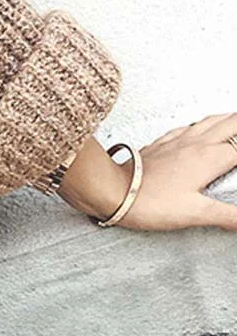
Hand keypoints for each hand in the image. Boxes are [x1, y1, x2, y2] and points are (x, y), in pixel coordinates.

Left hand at [58, 113, 236, 231]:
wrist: (112, 191)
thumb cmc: (148, 202)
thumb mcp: (195, 213)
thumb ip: (228, 215)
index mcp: (210, 158)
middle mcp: (196, 144)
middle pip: (232, 123)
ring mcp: (177, 142)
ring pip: (210, 121)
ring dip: (228, 119)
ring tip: (235, 121)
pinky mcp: (160, 145)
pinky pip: (186, 127)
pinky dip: (200, 125)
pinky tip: (197, 129)